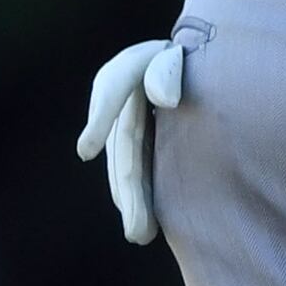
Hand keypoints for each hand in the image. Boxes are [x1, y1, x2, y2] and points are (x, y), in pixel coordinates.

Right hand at [73, 37, 187, 244]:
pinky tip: (143, 218)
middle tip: (137, 230)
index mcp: (129, 67)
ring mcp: (125, 120)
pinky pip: (136, 165)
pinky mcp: (138, 137)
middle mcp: (120, 98)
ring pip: (127, 162)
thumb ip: (169, 70)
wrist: (199, 55)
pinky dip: (137, 191)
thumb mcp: (184, 54)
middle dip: (129, 188)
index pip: (114, 87)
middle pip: (125, 144)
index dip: (100, 116)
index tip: (85, 150)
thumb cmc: (194, 53)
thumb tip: (164, 99)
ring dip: (131, 198)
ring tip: (141, 233)